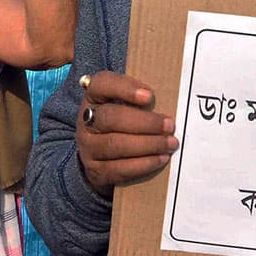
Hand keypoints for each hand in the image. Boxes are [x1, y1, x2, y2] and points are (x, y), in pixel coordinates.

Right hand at [76, 71, 177, 197]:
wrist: (99, 156)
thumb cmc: (121, 122)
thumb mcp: (123, 103)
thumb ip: (139, 97)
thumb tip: (170, 96)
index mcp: (93, 97)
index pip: (102, 84)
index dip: (125, 88)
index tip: (150, 96)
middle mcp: (85, 121)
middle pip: (111, 118)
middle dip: (145, 122)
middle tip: (170, 126)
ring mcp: (88, 147)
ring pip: (116, 145)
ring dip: (148, 144)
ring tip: (170, 144)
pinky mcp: (95, 170)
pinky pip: (118, 169)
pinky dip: (143, 164)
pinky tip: (160, 159)